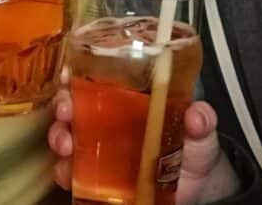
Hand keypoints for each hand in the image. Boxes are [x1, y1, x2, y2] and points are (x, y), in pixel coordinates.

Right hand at [49, 89, 238, 204]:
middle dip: (62, 105)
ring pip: (67, 136)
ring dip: (60, 137)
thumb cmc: (194, 146)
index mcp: (127, 98)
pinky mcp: (97, 177)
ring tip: (66, 144)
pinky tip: (67, 171)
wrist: (198, 186)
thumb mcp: (201, 129)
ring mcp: (99, 149)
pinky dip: (64, 171)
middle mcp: (106, 120)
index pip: (94, 79)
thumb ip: (201, 120)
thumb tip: (196, 116)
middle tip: (65, 111)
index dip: (75, 74)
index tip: (68, 74)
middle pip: (72, 106)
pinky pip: (72, 172)